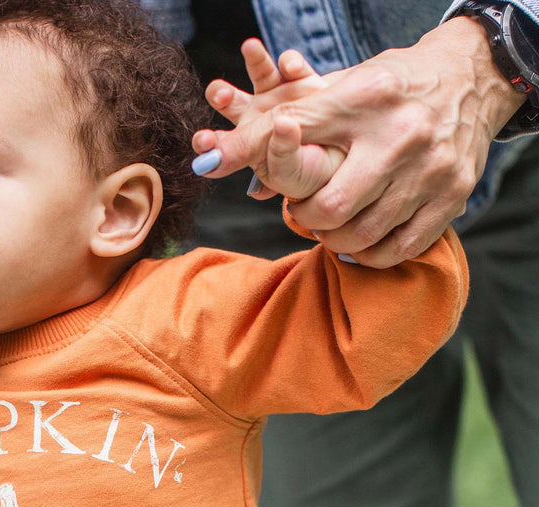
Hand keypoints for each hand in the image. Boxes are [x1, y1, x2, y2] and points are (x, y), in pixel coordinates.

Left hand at [192, 19, 525, 267]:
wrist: (476, 76)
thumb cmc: (389, 88)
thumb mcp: (339, 89)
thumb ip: (276, 123)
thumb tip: (207, 161)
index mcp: (364, 99)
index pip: (294, 141)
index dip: (264, 166)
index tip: (252, 179)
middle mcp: (400, 136)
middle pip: (328, 210)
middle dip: (306, 219)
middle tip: (305, 210)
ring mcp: (431, 170)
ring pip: (360, 237)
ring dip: (333, 240)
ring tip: (331, 224)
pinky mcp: (452, 196)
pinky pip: (398, 249)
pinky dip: (370, 254)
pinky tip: (359, 242)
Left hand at [193, 39, 339, 198]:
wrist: (346, 157)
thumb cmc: (313, 172)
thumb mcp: (289, 171)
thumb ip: (266, 160)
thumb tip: (244, 163)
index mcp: (246, 148)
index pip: (221, 146)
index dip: (210, 144)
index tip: (203, 141)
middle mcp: (257, 120)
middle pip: (232, 103)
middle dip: (222, 96)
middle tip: (218, 93)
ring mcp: (279, 97)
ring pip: (260, 75)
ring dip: (255, 61)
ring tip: (250, 48)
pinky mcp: (303, 82)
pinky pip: (293, 66)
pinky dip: (290, 63)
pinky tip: (290, 66)